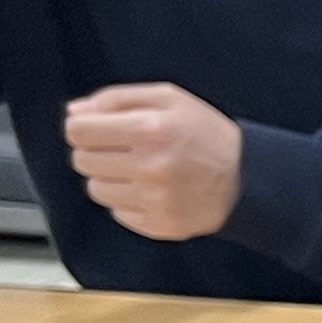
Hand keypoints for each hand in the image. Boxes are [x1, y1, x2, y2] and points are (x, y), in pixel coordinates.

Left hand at [64, 83, 243, 239]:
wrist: (247, 179)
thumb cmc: (205, 133)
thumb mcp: (168, 98)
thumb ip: (116, 99)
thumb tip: (74, 112)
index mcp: (150, 129)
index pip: (79, 131)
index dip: (82, 127)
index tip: (94, 128)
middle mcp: (149, 167)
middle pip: (82, 161)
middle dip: (96, 152)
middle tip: (123, 149)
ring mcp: (154, 200)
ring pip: (96, 189)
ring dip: (110, 178)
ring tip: (138, 170)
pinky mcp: (158, 224)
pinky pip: (117, 212)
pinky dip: (128, 201)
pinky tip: (151, 190)